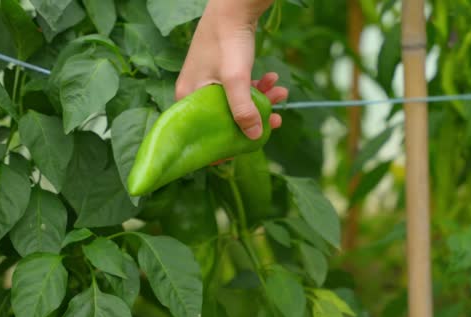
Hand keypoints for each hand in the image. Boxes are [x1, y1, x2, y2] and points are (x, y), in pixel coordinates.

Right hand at [176, 0, 285, 138]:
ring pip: (238, 104)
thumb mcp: (236, 79)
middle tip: (275, 120)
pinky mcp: (224, 73)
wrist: (234, 7)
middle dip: (253, 120)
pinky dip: (259, 88)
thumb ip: (244, 109)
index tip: (245, 148)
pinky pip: (242, 90)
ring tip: (281, 94)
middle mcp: (196, 93)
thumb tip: (255, 136)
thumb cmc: (228, 42)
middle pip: (224, 120)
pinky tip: (274, 80)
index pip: (200, 133)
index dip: (222, 145)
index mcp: (188, 98)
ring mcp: (210, 83)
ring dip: (262, 102)